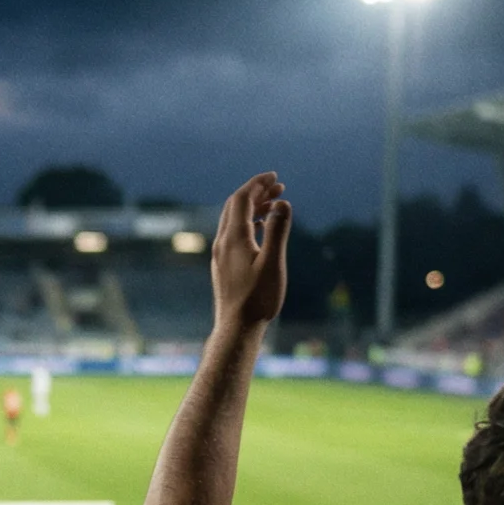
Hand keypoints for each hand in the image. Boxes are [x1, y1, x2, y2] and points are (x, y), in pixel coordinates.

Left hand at [210, 173, 291, 328]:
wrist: (236, 327)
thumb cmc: (258, 299)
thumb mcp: (273, 263)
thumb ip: (278, 232)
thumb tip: (282, 203)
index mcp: (234, 238)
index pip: (242, 199)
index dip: (257, 184)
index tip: (274, 176)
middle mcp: (223, 243)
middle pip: (236, 206)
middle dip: (256, 192)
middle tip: (278, 186)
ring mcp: (221, 254)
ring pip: (234, 220)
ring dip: (253, 207)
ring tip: (274, 203)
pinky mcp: (223, 265)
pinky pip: (234, 234)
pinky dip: (249, 223)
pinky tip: (262, 228)